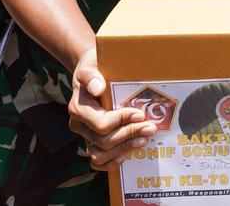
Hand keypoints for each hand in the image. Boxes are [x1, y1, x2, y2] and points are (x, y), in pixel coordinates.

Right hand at [67, 49, 156, 170]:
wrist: (91, 73)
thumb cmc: (93, 68)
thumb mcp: (90, 66)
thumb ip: (92, 76)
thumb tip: (98, 88)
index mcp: (78, 108)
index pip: (102, 124)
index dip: (122, 121)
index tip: (140, 114)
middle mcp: (79, 125)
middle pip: (104, 140)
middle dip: (130, 134)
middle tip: (151, 128)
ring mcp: (85, 135)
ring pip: (100, 154)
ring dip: (124, 149)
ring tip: (143, 140)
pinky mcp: (91, 142)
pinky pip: (97, 161)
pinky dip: (111, 162)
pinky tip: (126, 155)